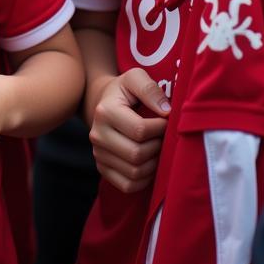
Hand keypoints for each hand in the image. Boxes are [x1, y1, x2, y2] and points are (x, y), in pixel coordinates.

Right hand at [87, 68, 169, 192]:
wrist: (103, 104)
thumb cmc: (124, 91)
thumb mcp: (135, 78)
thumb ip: (149, 88)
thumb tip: (165, 111)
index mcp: (105, 112)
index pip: (139, 130)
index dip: (160, 128)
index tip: (165, 121)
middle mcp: (97, 135)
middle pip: (137, 154)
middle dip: (158, 147)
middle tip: (162, 137)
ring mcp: (98, 154)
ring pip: (135, 172)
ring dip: (154, 163)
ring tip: (157, 149)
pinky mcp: (103, 168)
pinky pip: (128, 185)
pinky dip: (144, 179)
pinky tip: (149, 163)